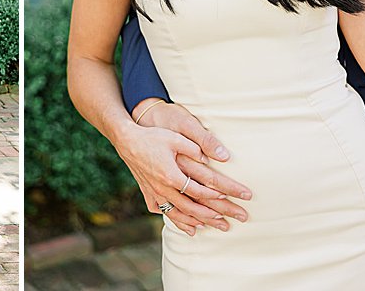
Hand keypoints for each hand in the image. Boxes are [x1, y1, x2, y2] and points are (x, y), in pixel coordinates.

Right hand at [134, 101, 251, 234]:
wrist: (125, 140)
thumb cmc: (151, 136)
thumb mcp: (175, 136)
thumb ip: (196, 146)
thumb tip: (219, 155)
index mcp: (172, 175)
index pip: (201, 190)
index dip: (220, 195)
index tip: (236, 197)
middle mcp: (163, 188)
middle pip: (194, 208)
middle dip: (218, 215)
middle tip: (238, 218)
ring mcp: (155, 193)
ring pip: (180, 214)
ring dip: (201, 221)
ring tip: (219, 226)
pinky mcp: (149, 193)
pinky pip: (166, 212)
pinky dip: (179, 221)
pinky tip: (190, 228)